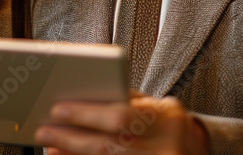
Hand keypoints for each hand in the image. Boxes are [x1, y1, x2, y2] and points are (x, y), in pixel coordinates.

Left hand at [35, 93, 209, 153]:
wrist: (198, 152)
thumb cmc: (170, 125)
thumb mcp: (158, 107)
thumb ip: (128, 100)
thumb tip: (84, 94)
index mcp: (167, 120)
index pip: (121, 116)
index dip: (86, 114)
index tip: (58, 109)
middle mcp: (164, 149)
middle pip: (108, 146)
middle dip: (71, 138)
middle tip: (44, 131)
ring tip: (50, 148)